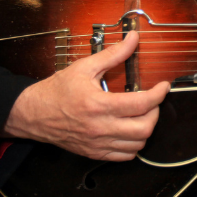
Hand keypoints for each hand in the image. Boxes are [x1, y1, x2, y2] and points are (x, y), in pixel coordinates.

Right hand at [1, 31, 170, 160]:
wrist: (33, 113)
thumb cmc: (56, 91)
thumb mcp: (84, 67)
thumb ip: (112, 54)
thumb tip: (132, 39)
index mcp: (99, 105)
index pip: (141, 104)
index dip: (159, 94)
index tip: (163, 86)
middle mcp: (100, 127)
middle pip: (144, 128)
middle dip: (155, 113)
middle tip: (151, 101)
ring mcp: (98, 143)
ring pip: (137, 145)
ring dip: (146, 129)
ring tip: (141, 115)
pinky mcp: (94, 153)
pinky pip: (124, 157)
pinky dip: (134, 145)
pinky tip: (130, 131)